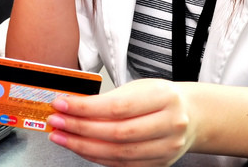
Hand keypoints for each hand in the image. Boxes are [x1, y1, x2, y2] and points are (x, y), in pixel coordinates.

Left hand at [45, 79, 196, 166]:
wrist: (190, 115)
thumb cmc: (160, 98)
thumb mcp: (138, 88)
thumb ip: (109, 98)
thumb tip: (71, 106)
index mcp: (163, 98)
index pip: (117, 106)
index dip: (85, 108)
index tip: (61, 104)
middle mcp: (169, 124)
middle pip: (117, 133)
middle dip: (80, 129)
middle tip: (57, 122)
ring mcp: (167, 148)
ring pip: (118, 153)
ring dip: (84, 146)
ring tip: (62, 137)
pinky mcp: (160, 164)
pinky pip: (123, 165)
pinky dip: (98, 157)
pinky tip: (81, 148)